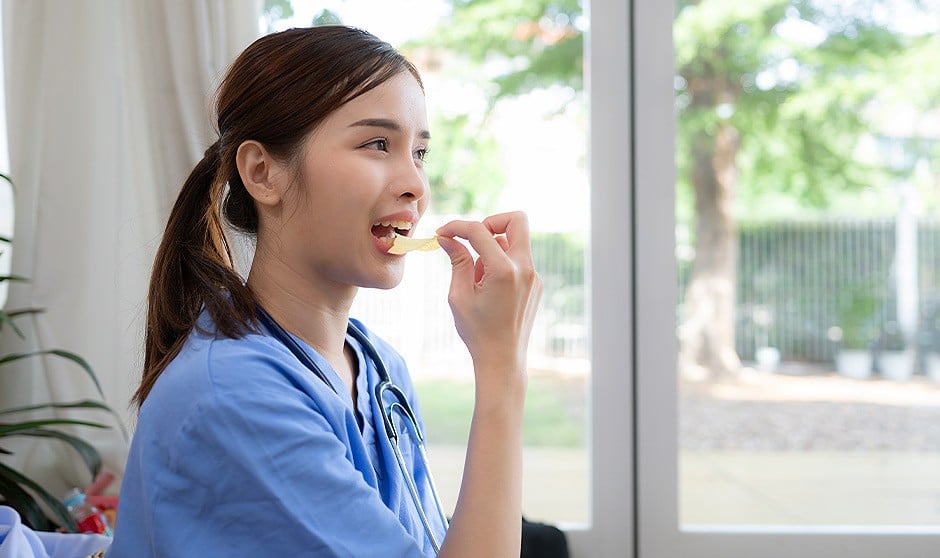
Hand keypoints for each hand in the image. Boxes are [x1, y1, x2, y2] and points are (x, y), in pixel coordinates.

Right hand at [436, 212, 542, 379]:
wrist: (502, 359)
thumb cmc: (477, 331)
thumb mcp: (459, 295)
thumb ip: (457, 260)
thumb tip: (447, 238)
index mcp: (504, 270)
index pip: (479, 231)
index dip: (457, 227)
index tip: (443, 233)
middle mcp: (525, 268)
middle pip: (516, 220)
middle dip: (491, 222)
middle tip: (473, 240)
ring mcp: (534, 276)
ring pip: (515, 241)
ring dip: (494, 247)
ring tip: (478, 279)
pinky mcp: (536, 284)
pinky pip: (518, 260)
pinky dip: (501, 262)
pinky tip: (489, 289)